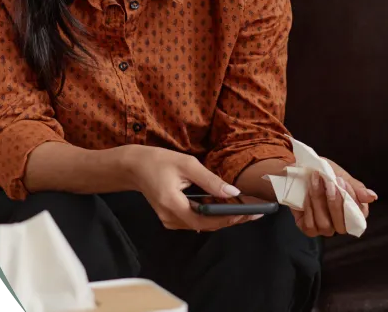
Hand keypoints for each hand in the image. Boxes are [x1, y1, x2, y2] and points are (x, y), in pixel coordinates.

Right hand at [123, 145, 262, 231]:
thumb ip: (210, 180)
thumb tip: (233, 192)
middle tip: (253, 213)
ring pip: (201, 225)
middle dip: (230, 220)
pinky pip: (194, 220)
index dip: (228, 219)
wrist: (135, 166)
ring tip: (244, 210)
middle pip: (206, 226)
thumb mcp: (188, 165)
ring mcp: (169, 220)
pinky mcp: (171, 217)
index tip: (247, 213)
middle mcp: (170, 218)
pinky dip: (210, 215)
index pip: (206, 221)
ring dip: (222, 218)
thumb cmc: (160, 161)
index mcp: (173, 205)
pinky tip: (224, 207)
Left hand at [291, 158, 377, 237]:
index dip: (351, 200)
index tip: (342, 181)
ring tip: (314, 181)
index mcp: (353, 211)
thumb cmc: (325, 173)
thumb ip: (357, 188)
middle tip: (328, 181)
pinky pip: (310, 226)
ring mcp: (325, 228)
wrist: (301, 170)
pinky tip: (307, 194)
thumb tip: (373, 197)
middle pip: (342, 226)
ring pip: (325, 225)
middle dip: (334, 202)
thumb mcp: (341, 175)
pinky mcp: (309, 229)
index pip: (359, 215)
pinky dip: (309, 208)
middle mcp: (341, 223)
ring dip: (319, 201)